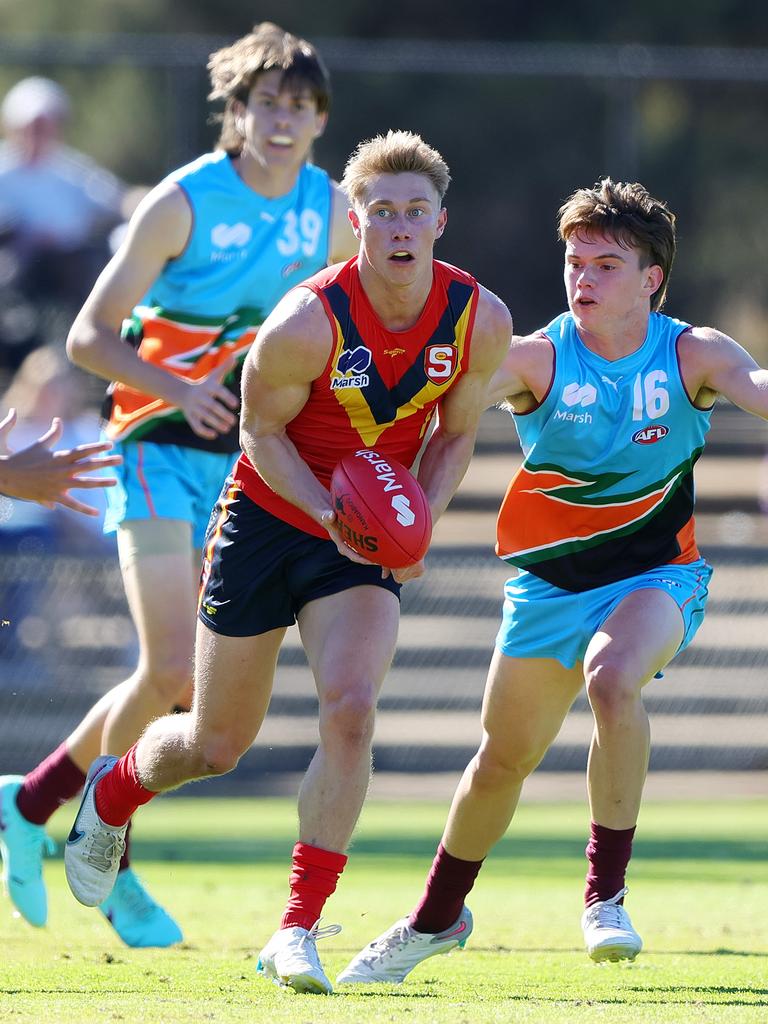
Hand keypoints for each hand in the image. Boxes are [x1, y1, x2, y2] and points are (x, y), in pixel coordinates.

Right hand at [0, 410, 122, 515]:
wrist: (7, 475)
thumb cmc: (22, 458)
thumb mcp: (39, 444)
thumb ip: (52, 433)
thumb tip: (58, 420)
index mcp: (59, 456)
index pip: (83, 450)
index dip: (97, 447)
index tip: (111, 444)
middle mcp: (62, 469)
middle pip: (89, 465)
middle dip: (106, 462)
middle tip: (121, 459)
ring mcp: (59, 484)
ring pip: (85, 484)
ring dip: (101, 483)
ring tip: (115, 481)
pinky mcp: (53, 496)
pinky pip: (72, 504)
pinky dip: (84, 509)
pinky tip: (96, 513)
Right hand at [179, 352, 240, 439]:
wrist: (183, 393)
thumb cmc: (204, 385)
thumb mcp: (213, 377)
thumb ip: (224, 368)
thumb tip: (234, 357)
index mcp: (207, 387)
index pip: (217, 391)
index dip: (226, 397)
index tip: (235, 404)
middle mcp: (200, 397)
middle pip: (211, 406)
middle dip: (222, 414)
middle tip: (233, 421)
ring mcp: (194, 407)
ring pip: (204, 417)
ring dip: (215, 423)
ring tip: (227, 429)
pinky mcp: (190, 417)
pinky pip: (195, 426)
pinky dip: (204, 432)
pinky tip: (214, 435)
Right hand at [319, 510, 424, 581]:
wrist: (331, 516)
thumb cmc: (329, 517)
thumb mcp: (327, 516)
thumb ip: (327, 516)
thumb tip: (329, 516)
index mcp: (343, 546)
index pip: (354, 556)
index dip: (364, 560)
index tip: (373, 562)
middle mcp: (350, 548)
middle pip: (364, 559)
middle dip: (376, 561)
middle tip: (388, 562)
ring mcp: (356, 545)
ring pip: (369, 554)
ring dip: (380, 557)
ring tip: (393, 558)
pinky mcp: (361, 541)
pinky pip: (371, 547)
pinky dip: (380, 549)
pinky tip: (391, 548)